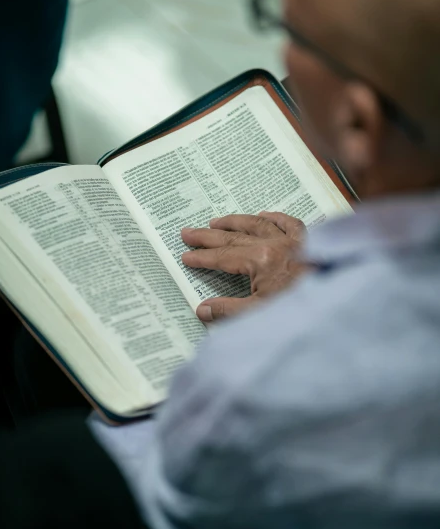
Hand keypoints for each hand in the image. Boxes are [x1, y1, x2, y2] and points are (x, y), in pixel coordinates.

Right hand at [181, 212, 307, 321]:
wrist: (342, 302)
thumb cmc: (302, 309)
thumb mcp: (260, 315)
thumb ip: (228, 311)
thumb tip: (202, 310)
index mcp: (260, 261)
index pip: (222, 258)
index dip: (202, 258)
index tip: (186, 256)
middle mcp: (274, 244)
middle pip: (234, 237)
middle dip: (208, 236)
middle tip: (188, 233)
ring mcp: (293, 240)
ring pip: (257, 224)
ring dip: (235, 222)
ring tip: (216, 221)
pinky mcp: (310, 241)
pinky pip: (289, 222)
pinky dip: (274, 217)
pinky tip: (263, 214)